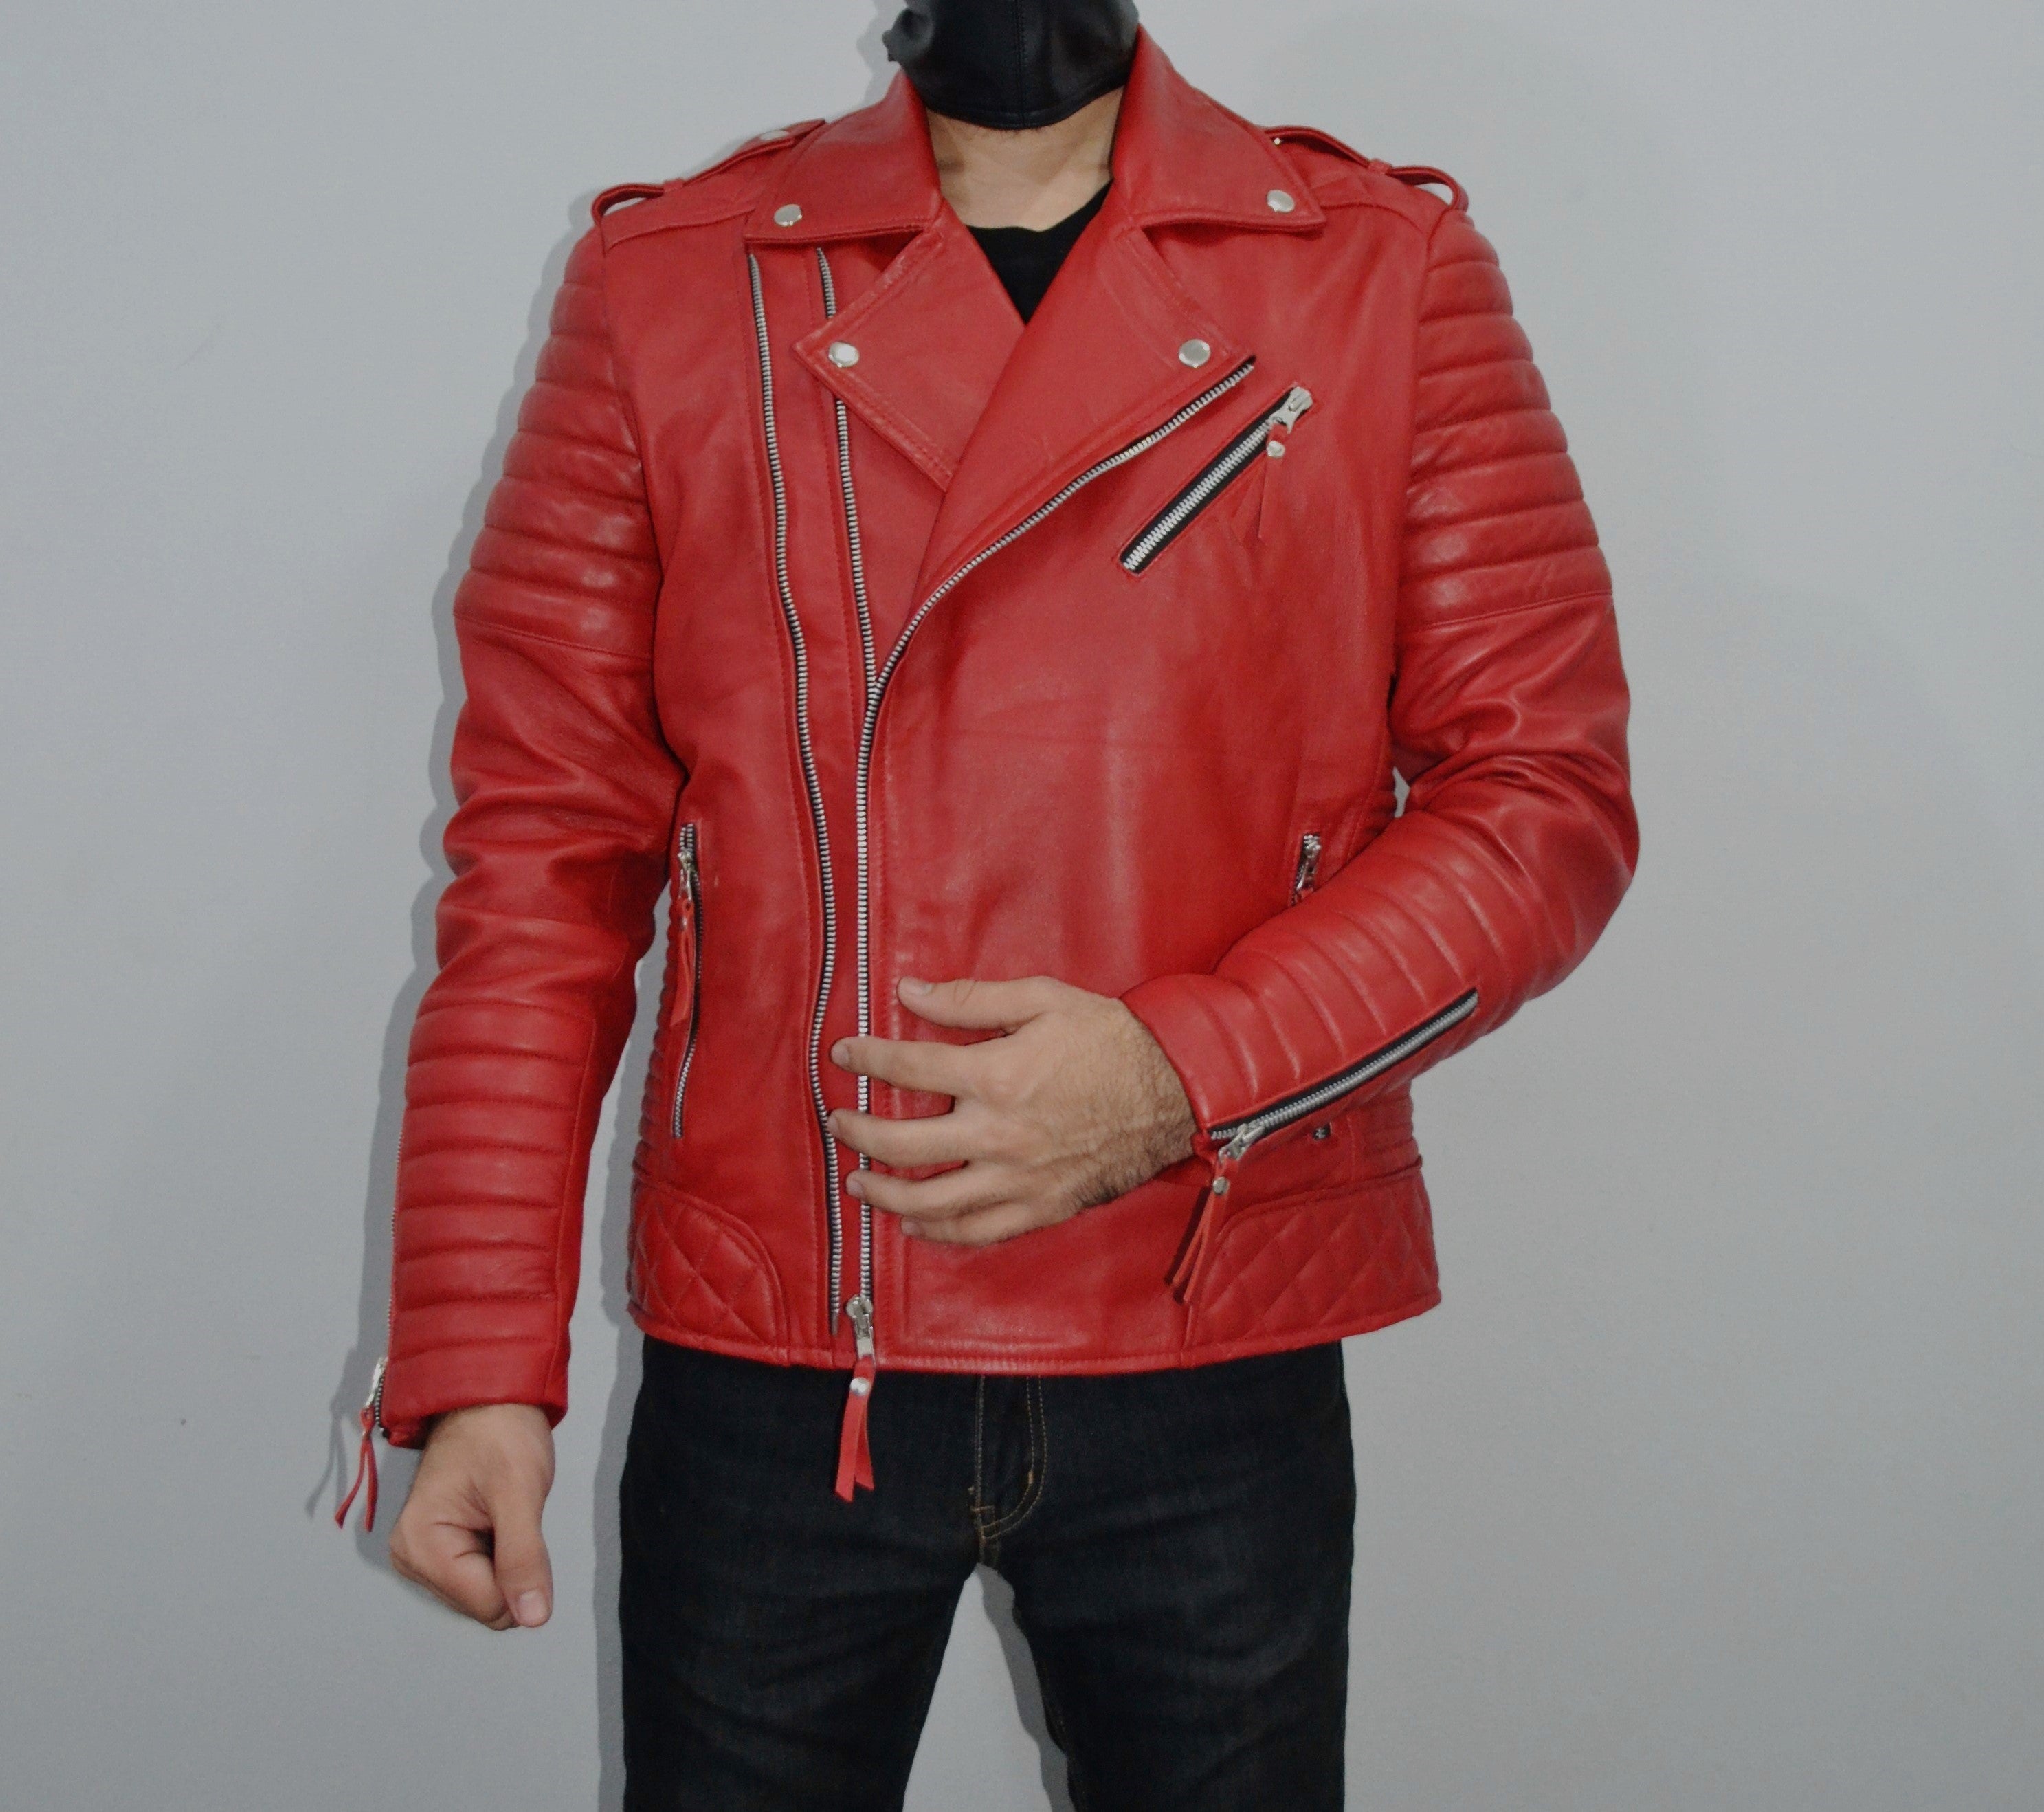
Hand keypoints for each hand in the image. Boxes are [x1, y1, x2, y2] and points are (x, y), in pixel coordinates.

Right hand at [388, 1402, 554, 1630]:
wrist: (490, 1397)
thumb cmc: (500, 1433)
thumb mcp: (520, 1493)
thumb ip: (524, 1557)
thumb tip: (533, 1618)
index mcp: (421, 1547)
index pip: (487, 1604)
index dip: (520, 1574)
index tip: (518, 1522)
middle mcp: (412, 1559)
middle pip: (484, 1603)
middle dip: (510, 1565)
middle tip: (510, 1515)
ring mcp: (423, 1557)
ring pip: (485, 1594)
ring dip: (505, 1557)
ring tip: (500, 1512)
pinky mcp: (439, 1551)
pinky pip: (481, 1577)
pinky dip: (499, 1552)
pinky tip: (494, 1519)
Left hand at [826, 974, 1195, 1247]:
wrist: (1174, 1091)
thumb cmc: (1110, 1040)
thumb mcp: (1042, 999)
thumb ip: (972, 998)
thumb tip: (910, 992)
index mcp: (994, 1076)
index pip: (907, 1067)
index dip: (867, 1058)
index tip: (844, 1055)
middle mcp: (996, 1134)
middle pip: (901, 1143)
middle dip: (858, 1131)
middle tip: (840, 1122)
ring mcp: (1016, 1178)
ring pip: (928, 1200)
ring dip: (882, 1192)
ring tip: (857, 1180)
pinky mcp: (1039, 1208)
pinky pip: (975, 1231)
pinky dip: (936, 1232)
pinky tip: (912, 1223)